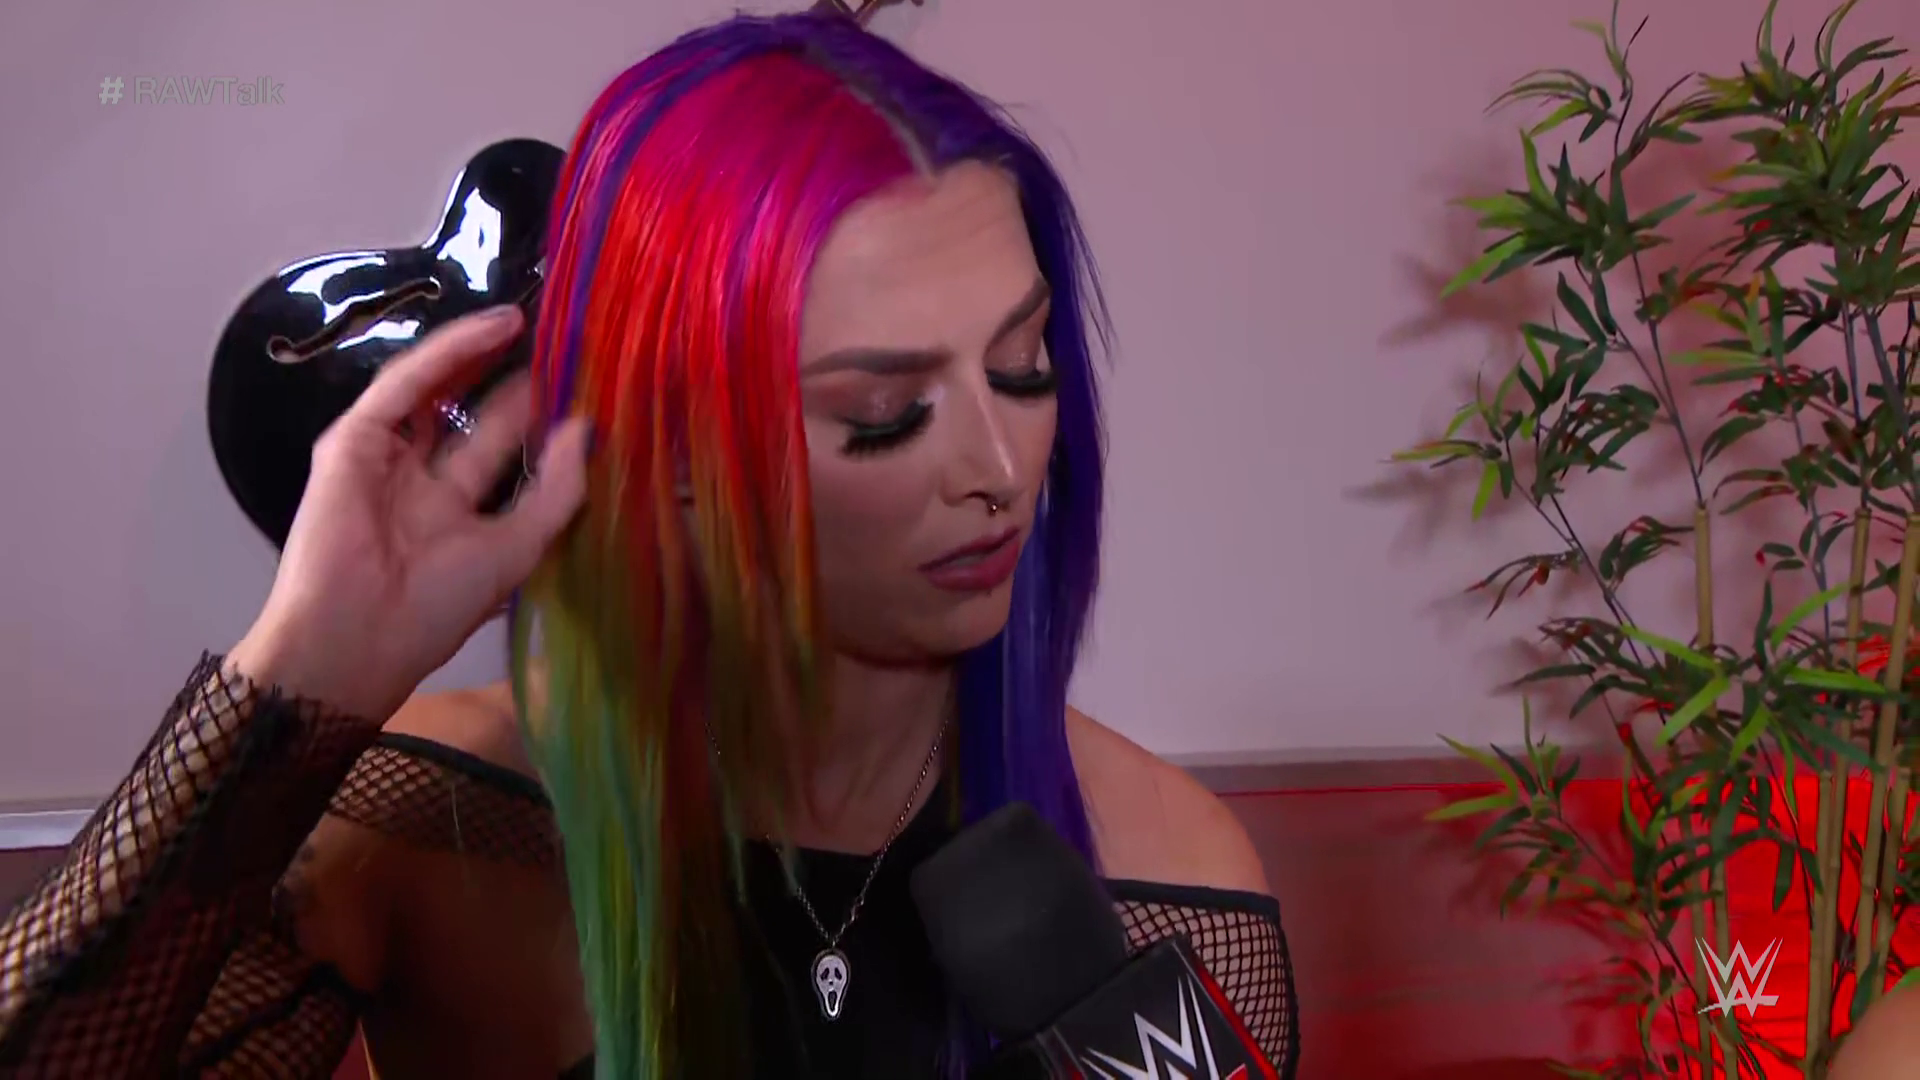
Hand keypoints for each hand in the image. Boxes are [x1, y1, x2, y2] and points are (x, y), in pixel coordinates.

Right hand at [228, 306, 589, 719]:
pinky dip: (448, 353)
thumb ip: (558, 490)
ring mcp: (383, 457)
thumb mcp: (520, 546)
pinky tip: (492, 329)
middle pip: (470, 414)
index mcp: (454, 513)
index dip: (536, 415)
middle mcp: (419, 481)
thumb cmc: (437, 608)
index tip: (580, 381)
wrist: (357, 637)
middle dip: (510, 379)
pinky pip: (405, 385)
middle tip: (556, 341)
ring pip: (434, 389)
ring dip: (478, 352)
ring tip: (528, 321)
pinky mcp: (352, 440)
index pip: (500, 447)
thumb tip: (586, 427)